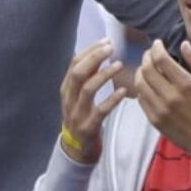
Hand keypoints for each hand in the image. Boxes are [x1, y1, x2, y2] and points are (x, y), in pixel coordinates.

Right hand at [60, 39, 126, 162]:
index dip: (90, 50)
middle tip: (111, 49)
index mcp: (66, 89)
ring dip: (104, 75)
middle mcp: (69, 99)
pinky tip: (124, 91)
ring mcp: (77, 114)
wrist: (76, 149)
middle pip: (78, 73)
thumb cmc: (82, 116)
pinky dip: (112, 99)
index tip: (106, 41)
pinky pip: (100, 111)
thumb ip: (87, 77)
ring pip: (87, 89)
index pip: (74, 63)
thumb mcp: (79, 96)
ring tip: (119, 65)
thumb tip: (99, 51)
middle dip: (94, 58)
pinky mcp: (88, 127)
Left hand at [134, 40, 190, 156]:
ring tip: (146, 67)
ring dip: (141, 71)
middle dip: (146, 57)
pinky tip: (148, 85)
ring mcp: (160, 110)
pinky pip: (141, 99)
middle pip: (147, 70)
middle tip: (150, 53)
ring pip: (140, 84)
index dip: (156, 48)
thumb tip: (183, 44)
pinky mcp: (154, 120)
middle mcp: (170, 97)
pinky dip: (141, 88)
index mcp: (186, 85)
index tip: (157, 43)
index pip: (162, 59)